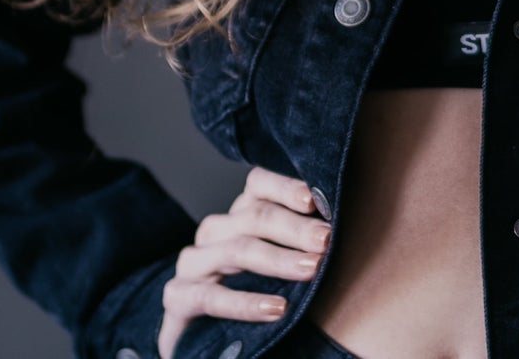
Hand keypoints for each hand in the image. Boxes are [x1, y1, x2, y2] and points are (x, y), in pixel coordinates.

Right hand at [159, 166, 327, 358]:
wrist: (198, 335)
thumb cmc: (252, 290)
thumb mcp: (276, 262)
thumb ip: (299, 244)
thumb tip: (341, 231)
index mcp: (239, 214)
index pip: (258, 184)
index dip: (286, 187)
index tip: (315, 200)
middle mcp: (214, 231)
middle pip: (254, 217)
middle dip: (295, 228)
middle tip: (326, 241)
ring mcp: (193, 262)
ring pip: (236, 249)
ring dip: (278, 260)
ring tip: (311, 269)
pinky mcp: (177, 297)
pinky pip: (210, 296)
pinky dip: (246, 302)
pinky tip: (276, 309)